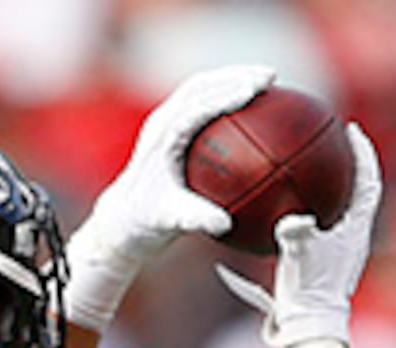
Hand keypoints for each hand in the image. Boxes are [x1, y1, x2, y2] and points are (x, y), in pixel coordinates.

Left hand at [63, 64, 272, 332]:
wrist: (125, 215)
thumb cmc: (147, 219)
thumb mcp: (170, 221)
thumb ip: (195, 218)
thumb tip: (224, 223)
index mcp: (162, 138)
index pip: (194, 107)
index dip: (223, 96)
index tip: (251, 90)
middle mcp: (163, 122)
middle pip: (202, 86)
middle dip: (237, 75)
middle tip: (271, 76)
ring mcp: (167, 119)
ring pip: (204, 87)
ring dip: (235, 77)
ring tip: (268, 78)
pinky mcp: (174, 124)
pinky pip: (205, 101)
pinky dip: (230, 95)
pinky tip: (257, 103)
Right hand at [217, 125, 383, 347]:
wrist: (312, 325)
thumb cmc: (309, 291)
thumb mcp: (300, 257)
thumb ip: (298, 234)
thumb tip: (293, 217)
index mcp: (357, 229)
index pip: (368, 181)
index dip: (362, 152)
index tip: (351, 129)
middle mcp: (355, 236)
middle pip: (358, 188)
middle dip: (348, 163)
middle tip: (334, 142)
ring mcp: (343, 250)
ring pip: (342, 208)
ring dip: (332, 186)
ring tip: (315, 167)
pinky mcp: (328, 262)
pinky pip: (322, 225)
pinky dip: (311, 210)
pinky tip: (287, 208)